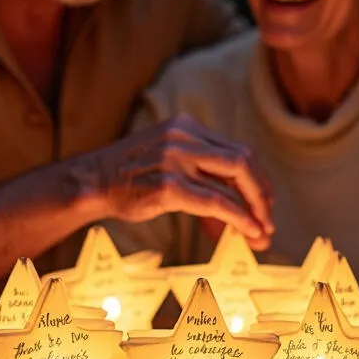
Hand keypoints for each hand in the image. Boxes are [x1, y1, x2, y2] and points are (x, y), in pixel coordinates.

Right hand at [93, 113, 274, 248]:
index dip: (256, 178)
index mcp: (185, 126)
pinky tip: (248, 232)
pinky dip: (238, 218)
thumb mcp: (166, 164)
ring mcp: (175, 159)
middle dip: (262, 191)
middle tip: (269, 217)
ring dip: (255, 209)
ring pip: (234, 178)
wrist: (89, 182)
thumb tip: (235, 214)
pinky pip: (216, 202)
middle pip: (242, 160)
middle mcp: (183, 137)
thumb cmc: (129, 179)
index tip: (264, 201)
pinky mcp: (168, 185)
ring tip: (262, 232)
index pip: (235, 149)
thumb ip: (200, 178)